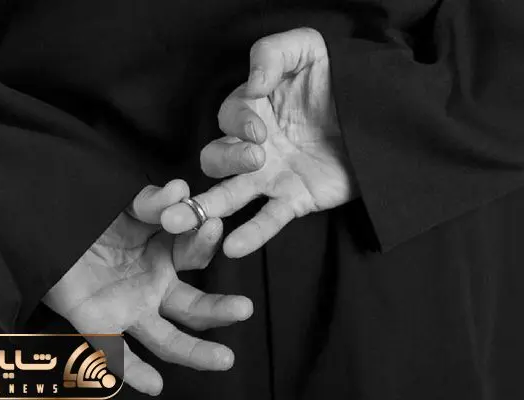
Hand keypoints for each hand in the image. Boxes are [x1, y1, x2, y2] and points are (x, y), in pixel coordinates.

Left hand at [42, 179, 252, 395]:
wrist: (47, 228)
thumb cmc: (93, 217)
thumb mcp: (126, 205)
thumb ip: (152, 201)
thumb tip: (181, 189)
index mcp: (165, 256)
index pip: (195, 257)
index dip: (204, 242)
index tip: (211, 224)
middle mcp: (154, 287)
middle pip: (193, 308)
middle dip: (220, 309)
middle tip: (244, 307)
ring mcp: (130, 309)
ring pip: (167, 338)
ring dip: (196, 351)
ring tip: (224, 358)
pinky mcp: (100, 323)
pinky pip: (117, 353)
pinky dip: (134, 371)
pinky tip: (154, 385)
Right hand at [162, 28, 357, 257]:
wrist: (381, 115)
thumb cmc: (340, 77)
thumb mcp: (308, 50)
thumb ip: (273, 54)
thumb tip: (253, 83)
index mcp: (253, 111)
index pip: (227, 119)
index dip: (238, 124)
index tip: (260, 127)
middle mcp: (254, 147)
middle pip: (216, 159)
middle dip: (224, 160)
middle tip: (257, 158)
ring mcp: (271, 177)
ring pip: (228, 195)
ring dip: (204, 207)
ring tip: (180, 220)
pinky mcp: (294, 200)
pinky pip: (268, 221)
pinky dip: (251, 235)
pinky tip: (232, 248)